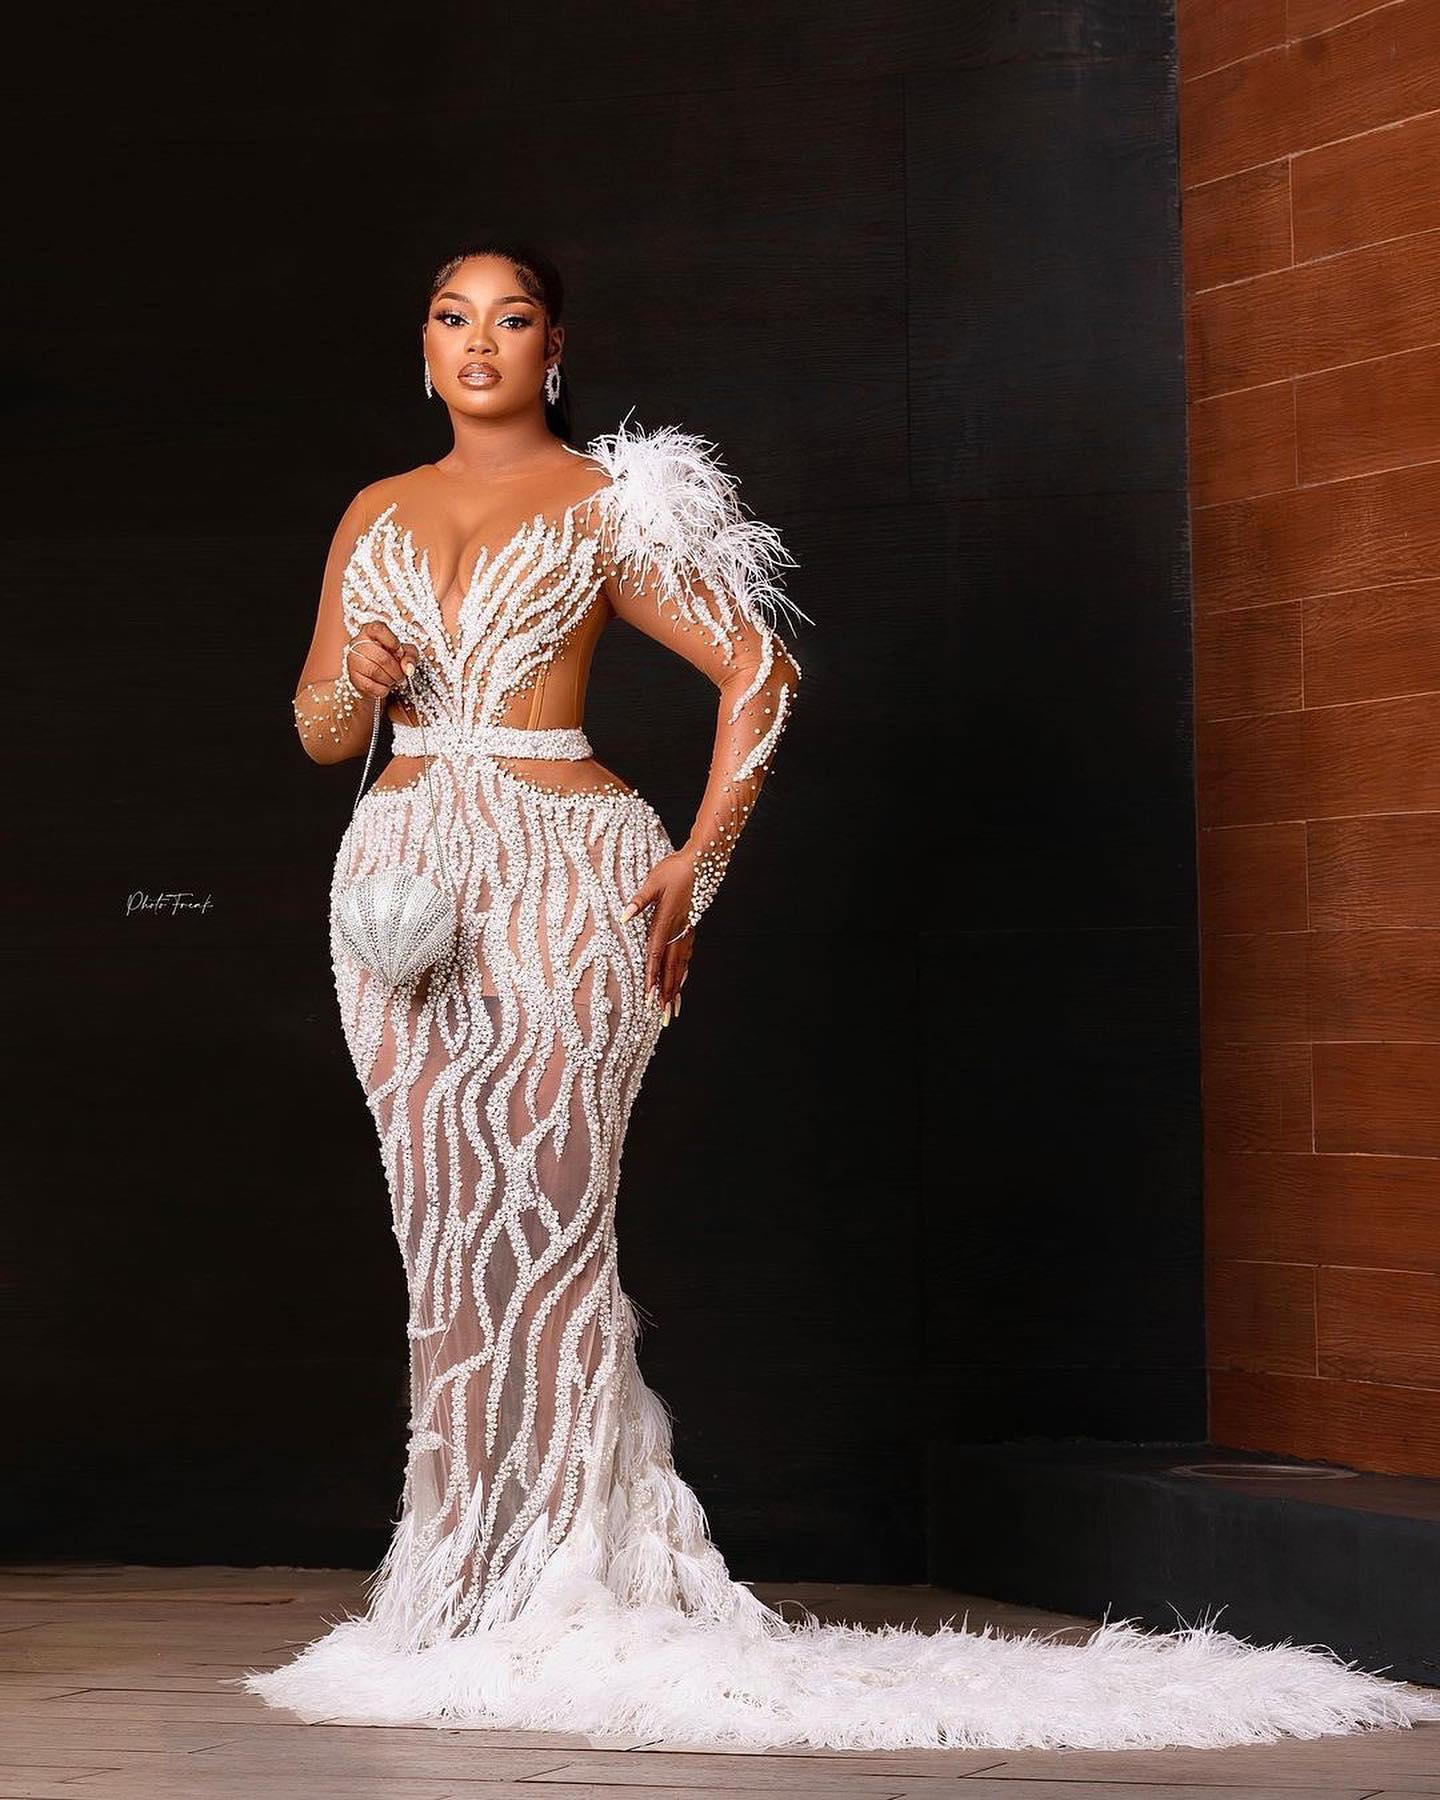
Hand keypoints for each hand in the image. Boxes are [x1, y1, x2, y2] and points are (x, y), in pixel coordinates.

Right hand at [346, 622, 418, 698]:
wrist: (377, 676)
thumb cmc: (392, 658)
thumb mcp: (406, 652)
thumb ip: (410, 656)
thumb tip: (408, 668)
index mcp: (370, 631)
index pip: (378, 629)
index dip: (392, 641)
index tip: (399, 652)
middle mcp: (358, 643)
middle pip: (380, 657)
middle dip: (396, 670)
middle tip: (401, 675)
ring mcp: (353, 660)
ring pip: (374, 671)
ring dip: (389, 679)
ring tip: (393, 680)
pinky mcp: (353, 677)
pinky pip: (369, 686)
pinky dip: (382, 689)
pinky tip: (385, 686)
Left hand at [620, 849, 695, 1022]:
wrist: (704, 860)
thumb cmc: (675, 869)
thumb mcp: (653, 881)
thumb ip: (639, 900)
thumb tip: (623, 916)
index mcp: (666, 921)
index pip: (656, 955)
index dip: (652, 977)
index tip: (650, 997)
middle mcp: (678, 930)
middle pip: (671, 968)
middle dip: (667, 993)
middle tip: (664, 1016)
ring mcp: (687, 930)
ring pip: (681, 965)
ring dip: (677, 987)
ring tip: (674, 1007)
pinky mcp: (692, 926)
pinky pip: (687, 955)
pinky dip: (684, 971)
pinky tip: (682, 980)